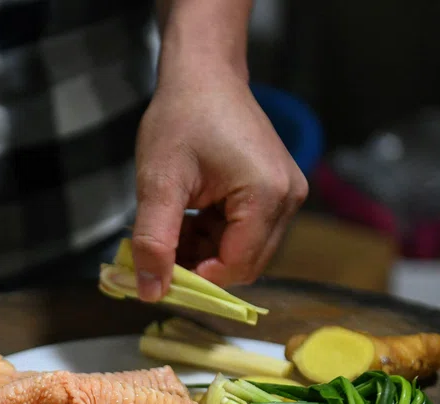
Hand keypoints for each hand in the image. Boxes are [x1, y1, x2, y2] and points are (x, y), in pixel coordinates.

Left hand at [130, 66, 307, 300]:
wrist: (204, 75)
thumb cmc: (181, 118)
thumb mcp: (159, 181)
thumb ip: (154, 239)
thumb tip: (150, 292)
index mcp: (267, 195)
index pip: (237, 265)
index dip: (197, 278)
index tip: (159, 272)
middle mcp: (288, 198)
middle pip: (245, 263)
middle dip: (201, 265)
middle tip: (162, 248)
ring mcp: (288, 195)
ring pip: (245, 252)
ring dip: (206, 251)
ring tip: (174, 225)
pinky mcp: (279, 192)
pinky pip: (248, 233)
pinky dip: (215, 236)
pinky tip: (190, 216)